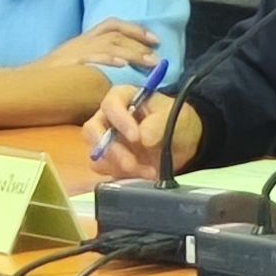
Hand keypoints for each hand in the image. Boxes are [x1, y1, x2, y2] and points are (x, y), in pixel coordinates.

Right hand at [39, 19, 159, 71]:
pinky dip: (107, 59)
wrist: (25, 81)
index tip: (155, 40)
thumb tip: (124, 72)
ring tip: (148, 61)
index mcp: (85, 39)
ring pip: (108, 43)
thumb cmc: (53, 78)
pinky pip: (90, 57)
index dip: (135, 30)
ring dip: (131, 51)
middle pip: (115, 33)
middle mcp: (82, 40)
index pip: (112, 25)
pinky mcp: (69, 63)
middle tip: (157, 56)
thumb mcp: (77, 65)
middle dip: (139, 42)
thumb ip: (97, 64)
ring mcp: (75, 50)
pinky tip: (122, 65)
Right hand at [84, 82, 201, 180]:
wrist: (182, 143)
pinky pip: (105, 172)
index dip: (119, 120)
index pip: (110, 104)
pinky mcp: (110, 162)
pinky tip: (143, 176)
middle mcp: (109, 118)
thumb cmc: (176, 120)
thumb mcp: (176, 116)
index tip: (136, 137)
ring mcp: (107, 141)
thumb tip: (143, 136)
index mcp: (124, 98)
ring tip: (148, 171)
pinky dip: (123, 177)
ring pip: (97, 156)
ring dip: (120, 168)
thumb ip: (159, 123)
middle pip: (92, 131)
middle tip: (131, 163)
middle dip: (111, 150)